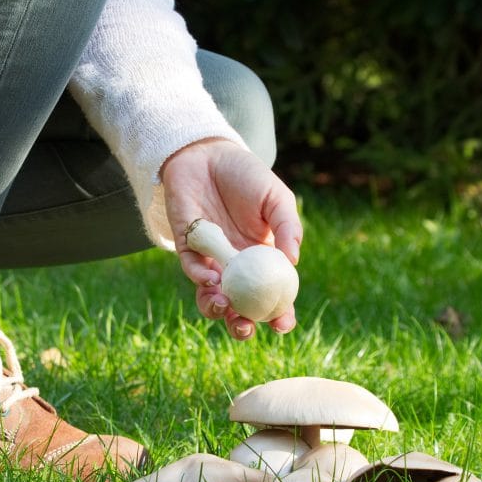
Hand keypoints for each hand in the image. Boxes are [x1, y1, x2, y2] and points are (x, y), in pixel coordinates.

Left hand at [161, 137, 301, 338]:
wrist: (209, 155)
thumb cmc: (247, 177)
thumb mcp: (277, 198)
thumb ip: (287, 227)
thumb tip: (293, 261)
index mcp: (263, 260)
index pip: (272, 296)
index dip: (278, 314)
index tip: (283, 326)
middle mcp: (237, 267)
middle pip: (239, 306)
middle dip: (241, 325)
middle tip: (246, 327)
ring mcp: (212, 259)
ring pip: (210, 297)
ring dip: (215, 309)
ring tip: (223, 306)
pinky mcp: (188, 247)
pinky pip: (192, 269)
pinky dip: (200, 277)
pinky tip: (210, 278)